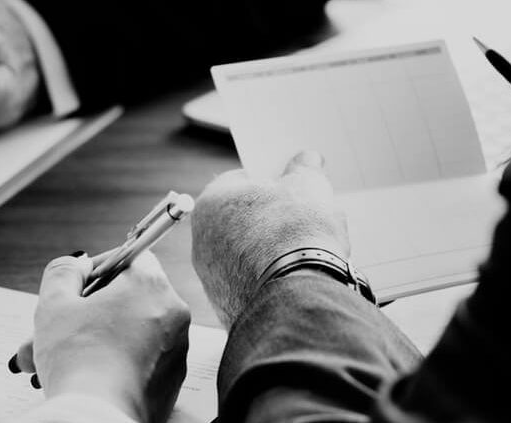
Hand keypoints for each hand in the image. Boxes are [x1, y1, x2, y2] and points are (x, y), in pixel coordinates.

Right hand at [20, 252, 190, 422]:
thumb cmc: (78, 361)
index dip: (99, 268)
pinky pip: (138, 362)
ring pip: (129, 333)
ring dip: (93, 340)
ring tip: (54, 359)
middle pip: (126, 300)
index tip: (76, 285)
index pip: (130, 257)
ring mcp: (175, 351)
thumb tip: (76, 266)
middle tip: (55, 327)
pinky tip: (81, 376)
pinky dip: (112, 364)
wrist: (99, 418)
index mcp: (150, 285)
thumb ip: (64, 272)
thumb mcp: (55, 304)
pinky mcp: (171, 382)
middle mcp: (172, 314)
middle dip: (85, 313)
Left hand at [191, 151, 348, 326]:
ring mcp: (210, 275)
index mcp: (212, 201)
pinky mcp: (224, 304)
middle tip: (301, 218)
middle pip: (241, 218)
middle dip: (270, 217)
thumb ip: (305, 169)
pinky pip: (249, 283)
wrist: (296, 297)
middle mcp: (202, 238)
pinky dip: (269, 279)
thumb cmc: (296, 234)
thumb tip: (307, 160)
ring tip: (303, 250)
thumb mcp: (309, 186)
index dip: (270, 180)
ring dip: (270, 250)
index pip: (240, 180)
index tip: (291, 186)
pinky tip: (295, 278)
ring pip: (244, 253)